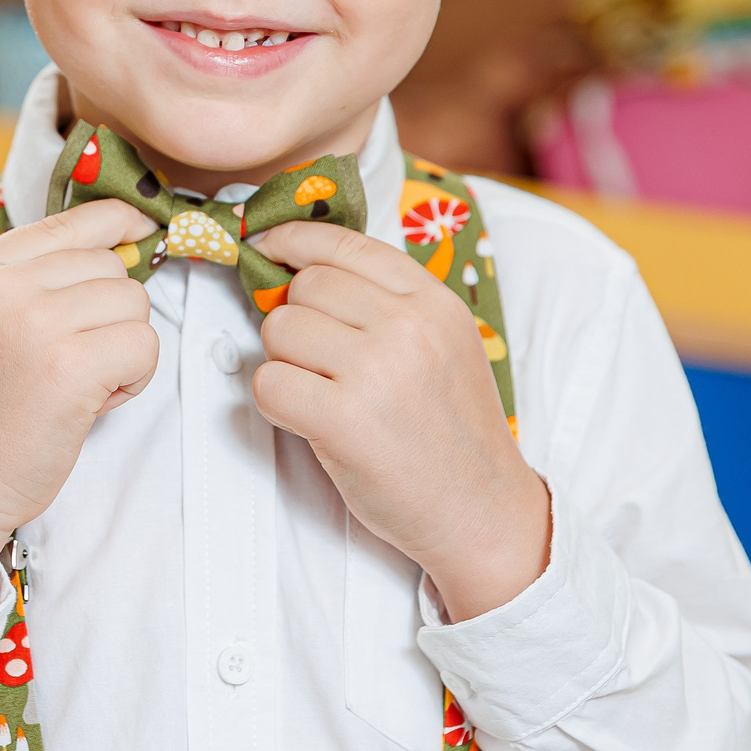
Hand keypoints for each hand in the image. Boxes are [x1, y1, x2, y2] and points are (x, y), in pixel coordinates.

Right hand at [0, 199, 159, 620]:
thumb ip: (33, 283)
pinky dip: (134, 378)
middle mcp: (2, 285)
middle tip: (76, 363)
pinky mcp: (69, 364)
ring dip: (125, 348)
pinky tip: (95, 402)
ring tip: (82, 385)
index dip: (117, 223)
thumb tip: (121, 246)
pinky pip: (144, 345)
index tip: (140, 231)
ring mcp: (34, 321)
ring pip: (134, 303)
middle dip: (112, 315)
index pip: (70, 220)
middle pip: (111, 266)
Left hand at [249, 223, 551, 622]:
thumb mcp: (444, 345)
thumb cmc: (452, 432)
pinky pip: (268, 384)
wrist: (483, 511)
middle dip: (295, 320)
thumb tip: (300, 270)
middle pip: (303, 286)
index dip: (293, 239)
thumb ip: (387, 303)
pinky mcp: (344, 420)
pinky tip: (309, 420)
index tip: (268, 247)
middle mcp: (408, 326)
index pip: (343, 243)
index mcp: (433, 301)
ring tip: (323, 394)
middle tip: (320, 363)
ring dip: (284, 362)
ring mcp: (376, 371)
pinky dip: (275, 402)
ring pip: (279, 329)